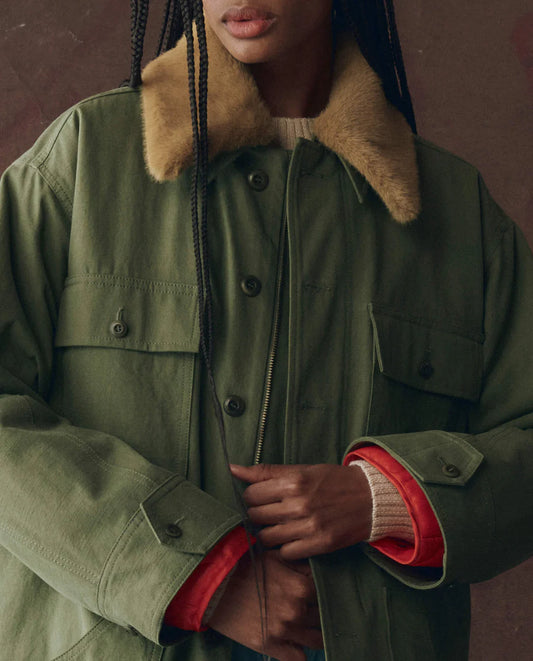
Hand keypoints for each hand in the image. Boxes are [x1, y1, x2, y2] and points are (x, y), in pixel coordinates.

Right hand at [207, 549, 322, 660]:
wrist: (215, 585)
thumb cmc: (246, 567)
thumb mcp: (276, 558)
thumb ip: (302, 566)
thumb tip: (322, 571)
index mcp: (301, 586)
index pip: (328, 594)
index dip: (326, 592)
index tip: (321, 592)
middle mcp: (296, 610)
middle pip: (324, 617)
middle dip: (320, 612)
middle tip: (312, 607)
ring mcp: (284, 630)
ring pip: (317, 640)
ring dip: (313, 633)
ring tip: (306, 626)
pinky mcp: (270, 646)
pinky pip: (298, 660)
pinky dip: (300, 653)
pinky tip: (295, 644)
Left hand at [231, 463, 371, 560]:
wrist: (369, 498)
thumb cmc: (332, 481)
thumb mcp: (301, 470)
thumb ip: (266, 472)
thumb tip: (233, 469)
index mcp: (293, 481)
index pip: (251, 495)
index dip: (253, 497)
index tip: (262, 498)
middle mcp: (299, 504)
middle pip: (256, 517)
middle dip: (258, 515)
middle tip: (270, 512)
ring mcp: (309, 526)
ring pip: (267, 538)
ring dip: (269, 533)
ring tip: (281, 525)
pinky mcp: (319, 544)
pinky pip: (285, 552)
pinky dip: (286, 547)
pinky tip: (294, 537)